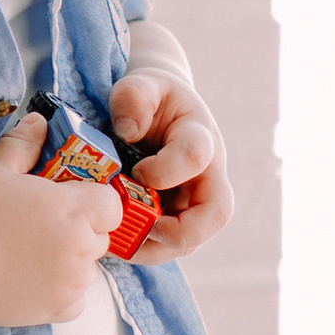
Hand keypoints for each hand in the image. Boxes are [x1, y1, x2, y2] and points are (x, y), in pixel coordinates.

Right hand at [0, 109, 116, 328]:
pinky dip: (61, 291)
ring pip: (87, 268)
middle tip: (41, 227)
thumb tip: (38, 122)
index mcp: (74, 209)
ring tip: (29, 254)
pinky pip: (76, 298)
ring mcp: (73, 281)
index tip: (67, 202)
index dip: (93, 202)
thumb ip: (22, 143)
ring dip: (69, 261)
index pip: (111, 205)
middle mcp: (82, 247)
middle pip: (100, 237)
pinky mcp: (60, 309)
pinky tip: (31, 278)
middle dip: (79, 230)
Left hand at [109, 70, 232, 261]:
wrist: (159, 109)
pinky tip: (117, 244)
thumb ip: (133, 98)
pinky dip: (146, 251)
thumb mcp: (140, 84)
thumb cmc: (150, 97)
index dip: (166, 170)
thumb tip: (128, 131)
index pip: (196, 157)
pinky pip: (170, 245)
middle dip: (184, 231)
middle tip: (147, 231)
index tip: (136, 171)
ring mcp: (196, 199)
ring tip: (122, 245)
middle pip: (217, 212)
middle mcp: (208, 173)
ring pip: (195, 239)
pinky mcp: (179, 217)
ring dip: (159, 249)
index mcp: (200, 136)